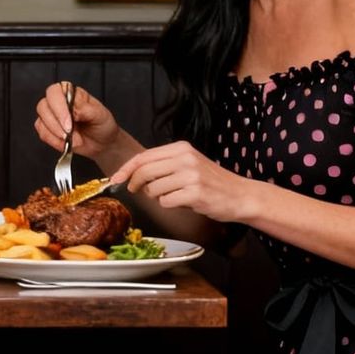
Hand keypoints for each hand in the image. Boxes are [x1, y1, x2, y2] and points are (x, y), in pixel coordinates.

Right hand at [35, 81, 121, 159]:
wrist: (102, 143)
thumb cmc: (102, 125)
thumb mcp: (100, 115)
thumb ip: (87, 110)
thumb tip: (74, 110)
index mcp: (71, 93)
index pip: (55, 92)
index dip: (58, 108)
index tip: (68, 124)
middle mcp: (58, 102)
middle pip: (43, 106)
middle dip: (56, 124)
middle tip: (70, 134)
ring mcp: (51, 116)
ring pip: (41, 122)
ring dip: (56, 135)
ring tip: (74, 140)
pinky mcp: (48, 129)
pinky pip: (43, 134)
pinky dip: (55, 142)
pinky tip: (67, 143)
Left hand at [109, 141, 255, 222]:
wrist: (240, 195)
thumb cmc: (212, 182)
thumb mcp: (188, 164)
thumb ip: (163, 165)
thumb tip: (132, 175)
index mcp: (181, 148)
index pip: (144, 156)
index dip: (126, 169)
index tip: (114, 179)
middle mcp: (185, 158)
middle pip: (144, 172)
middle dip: (135, 184)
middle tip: (137, 191)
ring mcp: (190, 175)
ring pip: (153, 189)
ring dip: (158, 197)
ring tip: (175, 195)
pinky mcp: (194, 193)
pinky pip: (166, 202)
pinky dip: (171, 205)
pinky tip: (185, 202)